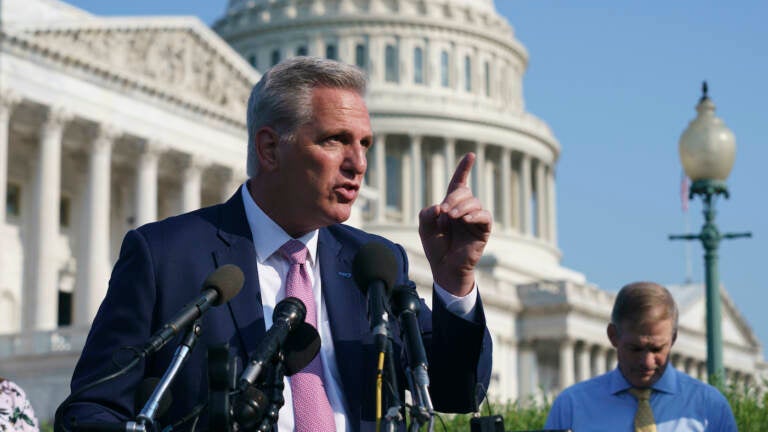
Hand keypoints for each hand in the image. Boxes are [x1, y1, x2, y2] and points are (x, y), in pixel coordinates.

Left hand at [418, 153, 491, 296]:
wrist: (444, 267)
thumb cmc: (435, 246)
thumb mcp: (424, 227)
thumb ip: (427, 213)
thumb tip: (440, 207)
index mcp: (451, 205)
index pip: (459, 183)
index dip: (464, 169)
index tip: (471, 155)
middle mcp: (465, 209)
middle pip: (464, 192)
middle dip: (453, 199)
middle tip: (444, 212)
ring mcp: (475, 219)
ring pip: (474, 202)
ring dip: (461, 207)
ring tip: (452, 218)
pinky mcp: (483, 230)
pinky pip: (485, 216)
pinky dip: (475, 215)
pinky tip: (465, 220)